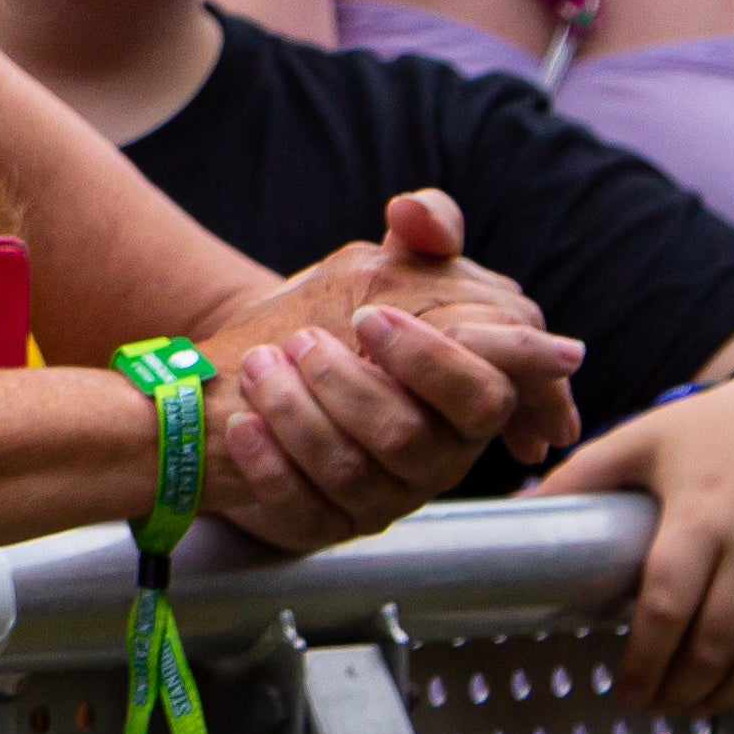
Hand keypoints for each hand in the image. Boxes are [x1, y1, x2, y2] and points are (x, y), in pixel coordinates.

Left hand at [192, 194, 583, 546]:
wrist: (255, 374)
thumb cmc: (340, 322)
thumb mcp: (383, 267)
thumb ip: (425, 230)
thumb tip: (414, 210)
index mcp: (467, 397)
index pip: (490, 393)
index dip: (433, 360)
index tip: (368, 319)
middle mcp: (436, 455)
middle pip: (413, 438)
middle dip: (352, 386)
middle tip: (303, 342)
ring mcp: (382, 497)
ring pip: (351, 472)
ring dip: (296, 412)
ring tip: (259, 366)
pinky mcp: (324, 524)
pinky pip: (302, 509)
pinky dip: (268, 462)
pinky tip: (244, 423)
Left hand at [535, 370, 733, 714]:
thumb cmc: (726, 424)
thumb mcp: (646, 437)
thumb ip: (582, 476)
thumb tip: (517, 508)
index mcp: (701, 514)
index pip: (668, 605)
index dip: (644, 659)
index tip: (623, 688)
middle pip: (718, 642)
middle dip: (681, 688)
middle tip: (653, 705)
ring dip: (730, 695)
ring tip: (694, 708)